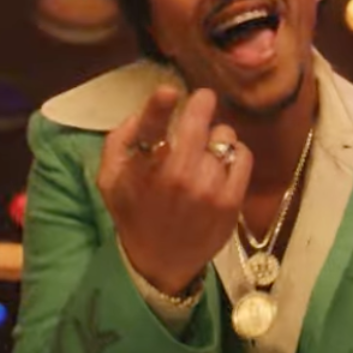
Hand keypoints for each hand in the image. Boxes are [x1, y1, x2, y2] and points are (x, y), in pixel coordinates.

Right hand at [98, 85, 251, 295]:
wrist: (160, 262)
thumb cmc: (134, 212)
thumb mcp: (110, 178)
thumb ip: (119, 140)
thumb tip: (142, 111)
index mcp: (143, 170)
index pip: (149, 131)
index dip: (158, 107)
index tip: (169, 90)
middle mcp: (176, 178)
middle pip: (197, 124)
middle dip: (202, 103)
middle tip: (202, 99)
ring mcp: (207, 190)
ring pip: (223, 137)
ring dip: (216, 136)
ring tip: (206, 148)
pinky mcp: (231, 202)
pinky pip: (243, 156)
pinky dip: (235, 153)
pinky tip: (222, 163)